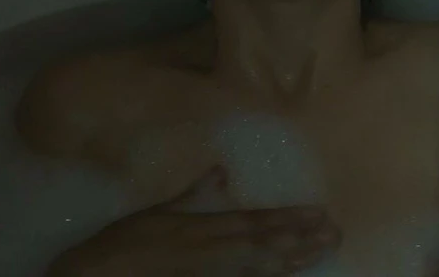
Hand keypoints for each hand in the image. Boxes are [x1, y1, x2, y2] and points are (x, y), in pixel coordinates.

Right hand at [49, 166, 341, 276]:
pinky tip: (289, 275)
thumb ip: (194, 193)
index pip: (256, 221)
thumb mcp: (160, 212)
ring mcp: (216, 276)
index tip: (318, 212)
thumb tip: (220, 171)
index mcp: (204, 228)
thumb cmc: (127, 243)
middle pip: (268, 247)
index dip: (290, 218)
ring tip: (324, 250)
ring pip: (265, 270)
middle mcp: (216, 253)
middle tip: (336, 232)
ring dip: (297, 260)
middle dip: (304, 240)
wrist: (102, 276)